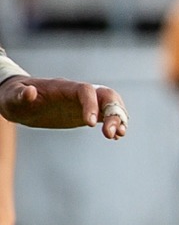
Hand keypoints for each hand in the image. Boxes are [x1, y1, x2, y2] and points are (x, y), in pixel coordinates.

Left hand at [0, 76, 127, 137]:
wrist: (20, 101)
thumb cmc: (14, 98)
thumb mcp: (13, 98)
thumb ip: (21, 95)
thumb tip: (30, 92)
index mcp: (63, 87)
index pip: (86, 91)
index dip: (92, 105)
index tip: (89, 125)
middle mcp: (79, 93)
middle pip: (107, 96)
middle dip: (114, 113)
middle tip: (112, 134)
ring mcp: (85, 102)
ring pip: (111, 105)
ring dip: (119, 119)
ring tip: (117, 136)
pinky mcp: (88, 112)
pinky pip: (107, 115)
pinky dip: (116, 123)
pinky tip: (117, 136)